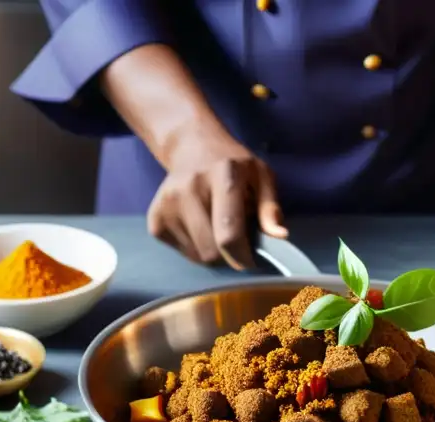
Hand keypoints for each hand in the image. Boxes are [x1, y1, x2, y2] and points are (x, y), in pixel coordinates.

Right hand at [147, 131, 287, 269]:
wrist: (192, 148)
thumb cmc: (234, 166)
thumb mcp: (261, 176)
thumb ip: (270, 207)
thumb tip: (280, 236)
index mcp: (223, 175)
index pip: (229, 233)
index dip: (242, 257)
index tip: (251, 262)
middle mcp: (189, 187)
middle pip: (211, 251)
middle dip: (228, 255)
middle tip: (235, 239)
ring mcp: (167, 204)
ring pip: (196, 256)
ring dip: (211, 251)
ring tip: (216, 226)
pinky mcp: (155, 219)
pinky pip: (182, 252)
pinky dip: (194, 248)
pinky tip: (199, 226)